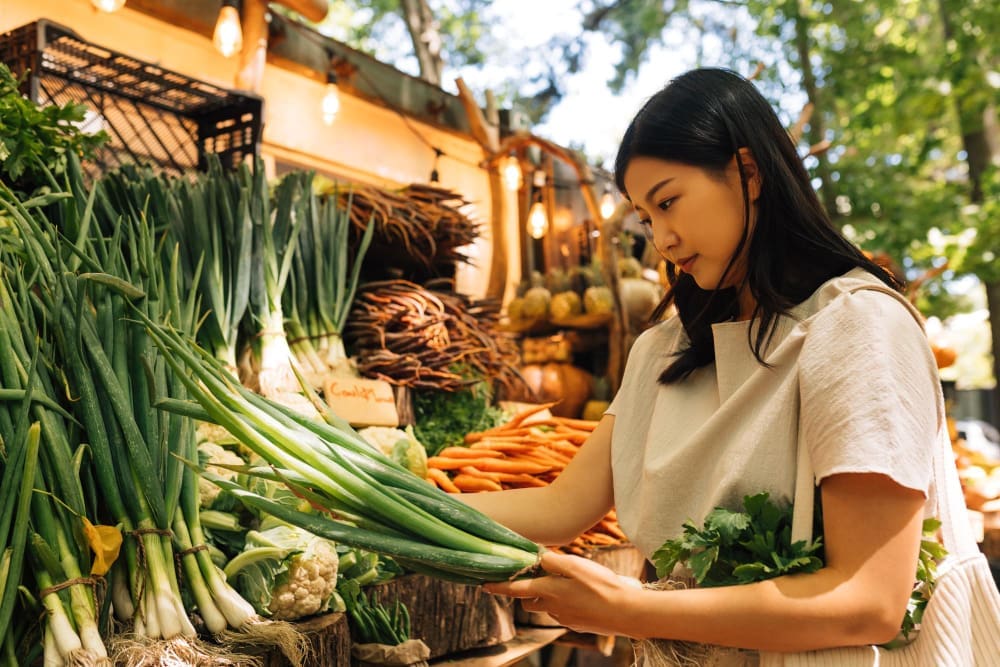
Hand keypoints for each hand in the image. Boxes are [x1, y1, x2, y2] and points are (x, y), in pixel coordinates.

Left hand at [484, 551, 642, 636]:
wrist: (628, 613)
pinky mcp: (578, 623)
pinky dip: (565, 603)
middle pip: (529, 601)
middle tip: (535, 577)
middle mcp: (553, 608)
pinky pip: (563, 612)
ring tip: (567, 582)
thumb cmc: (603, 586)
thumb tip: (539, 558)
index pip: (516, 589)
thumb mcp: (577, 566)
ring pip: (547, 606)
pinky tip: (582, 594)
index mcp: (549, 591)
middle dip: (526, 591)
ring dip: (548, 596)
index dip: (499, 587)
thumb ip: (554, 562)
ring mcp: (565, 618)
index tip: (484, 585)